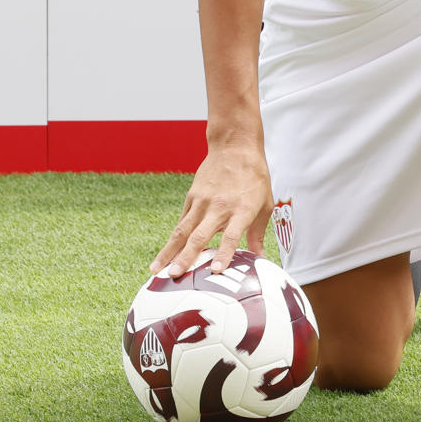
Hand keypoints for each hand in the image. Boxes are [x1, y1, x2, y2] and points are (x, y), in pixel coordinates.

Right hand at [150, 140, 272, 277]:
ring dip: (169, 251)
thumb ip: (258, 234)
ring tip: (156, 269)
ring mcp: (203, 201)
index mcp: (241, 210)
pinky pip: (182, 221)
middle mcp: (219, 207)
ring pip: (182, 230)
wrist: (235, 146)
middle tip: (175, 275)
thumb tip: (260, 259)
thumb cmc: (254, 176)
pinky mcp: (192, 196)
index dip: (223, 254)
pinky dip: (173, 238)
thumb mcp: (264, 204)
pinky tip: (165, 254)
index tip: (214, 271)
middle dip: (185, 257)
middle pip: (199, 236)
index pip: (231, 236)